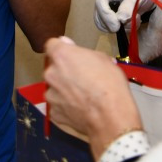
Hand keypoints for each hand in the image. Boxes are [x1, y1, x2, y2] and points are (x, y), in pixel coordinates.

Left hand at [43, 37, 142, 158]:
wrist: (110, 116)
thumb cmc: (110, 83)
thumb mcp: (103, 59)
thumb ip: (82, 52)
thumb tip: (68, 45)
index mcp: (61, 56)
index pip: (52, 45)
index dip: (62, 49)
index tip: (72, 56)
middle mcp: (51, 74)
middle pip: (53, 68)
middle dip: (64, 71)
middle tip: (82, 78)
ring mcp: (51, 95)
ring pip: (55, 88)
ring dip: (64, 90)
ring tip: (82, 97)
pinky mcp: (54, 113)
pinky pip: (58, 106)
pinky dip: (67, 106)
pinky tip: (81, 109)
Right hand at [94, 0, 158, 32]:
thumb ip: (129, 6)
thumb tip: (120, 20)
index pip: (101, 2)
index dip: (107, 15)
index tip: (117, 25)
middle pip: (98, 14)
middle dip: (112, 23)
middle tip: (128, 24)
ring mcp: (105, 5)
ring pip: (102, 23)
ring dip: (118, 27)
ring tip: (134, 20)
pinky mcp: (109, 14)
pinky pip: (109, 26)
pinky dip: (121, 29)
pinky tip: (132, 22)